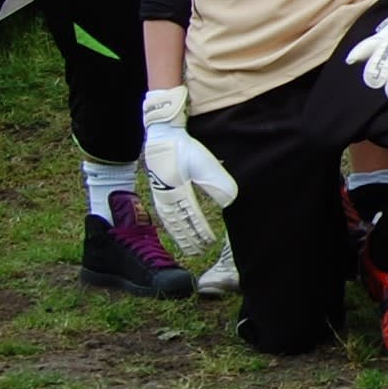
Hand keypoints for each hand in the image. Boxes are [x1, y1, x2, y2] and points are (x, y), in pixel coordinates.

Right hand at [139, 85, 235, 256]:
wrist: (163, 137)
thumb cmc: (185, 149)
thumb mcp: (206, 164)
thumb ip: (217, 183)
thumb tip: (228, 203)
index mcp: (179, 191)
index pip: (192, 217)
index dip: (200, 231)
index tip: (210, 242)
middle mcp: (167, 196)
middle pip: (179, 224)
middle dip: (190, 239)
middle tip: (200, 252)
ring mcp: (161, 195)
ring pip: (171, 221)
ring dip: (180, 235)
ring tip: (189, 247)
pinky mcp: (159, 191)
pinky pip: (165, 214)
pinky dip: (171, 225)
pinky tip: (176, 231)